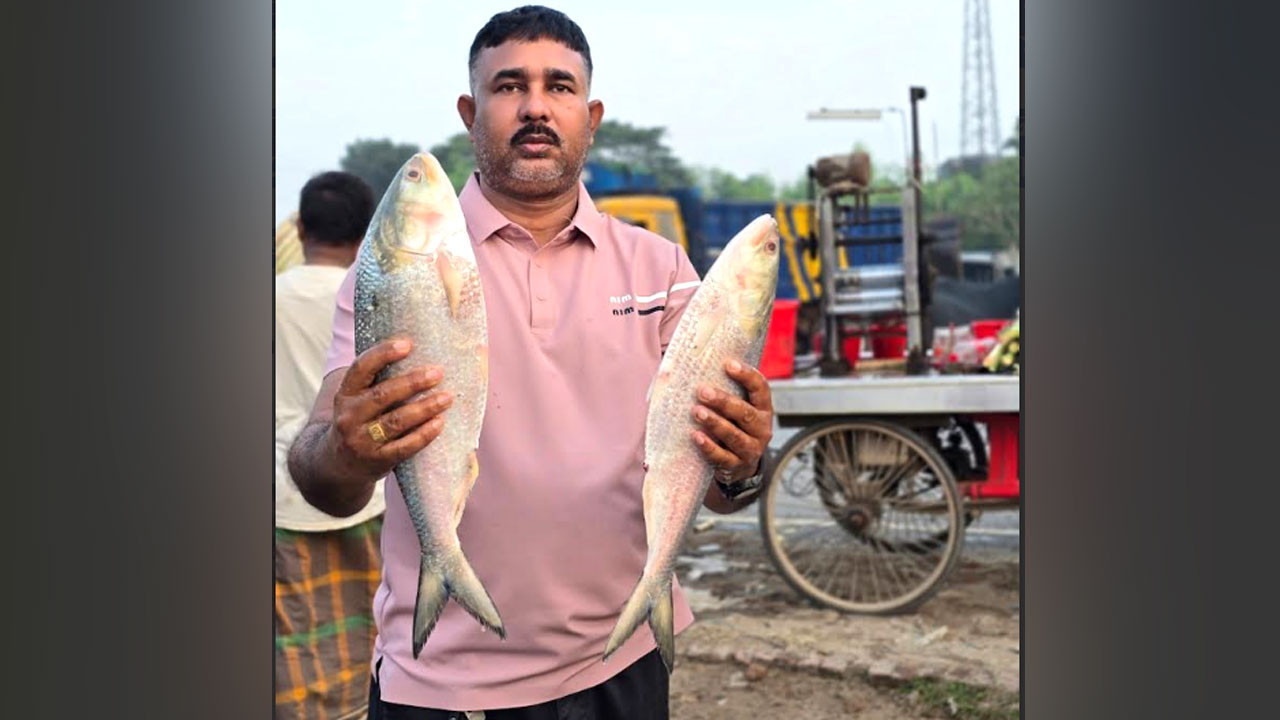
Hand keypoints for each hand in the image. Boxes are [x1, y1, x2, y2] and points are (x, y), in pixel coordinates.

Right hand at [326, 337, 450, 480]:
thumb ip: (378, 381)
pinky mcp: (377, 460)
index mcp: (345, 394)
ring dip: (424, 408)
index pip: (360, 369)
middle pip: (382, 395)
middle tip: (437, 373)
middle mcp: (350, 416)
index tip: (407, 344)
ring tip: (447, 397)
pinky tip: (439, 423)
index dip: (383, 354)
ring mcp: (362, 440)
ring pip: (396, 421)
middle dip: (412, 382)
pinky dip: (423, 434)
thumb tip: (418, 352)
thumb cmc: (359, 421)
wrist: (339, 464)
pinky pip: (404, 447)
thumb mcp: (357, 400)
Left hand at [690, 359, 773, 483]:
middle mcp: (761, 429)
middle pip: (745, 413)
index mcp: (763, 409)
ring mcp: (751, 449)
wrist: (740, 467)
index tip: (728, 364)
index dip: (746, 375)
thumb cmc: (734, 426)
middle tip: (702, 391)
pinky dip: (708, 447)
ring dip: (714, 423)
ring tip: (696, 412)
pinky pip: (722, 457)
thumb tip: (693, 364)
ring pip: (734, 435)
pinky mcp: (736, 466)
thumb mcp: (737, 409)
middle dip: (724, 401)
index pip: (760, 388)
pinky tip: (695, 436)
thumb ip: (726, 390)